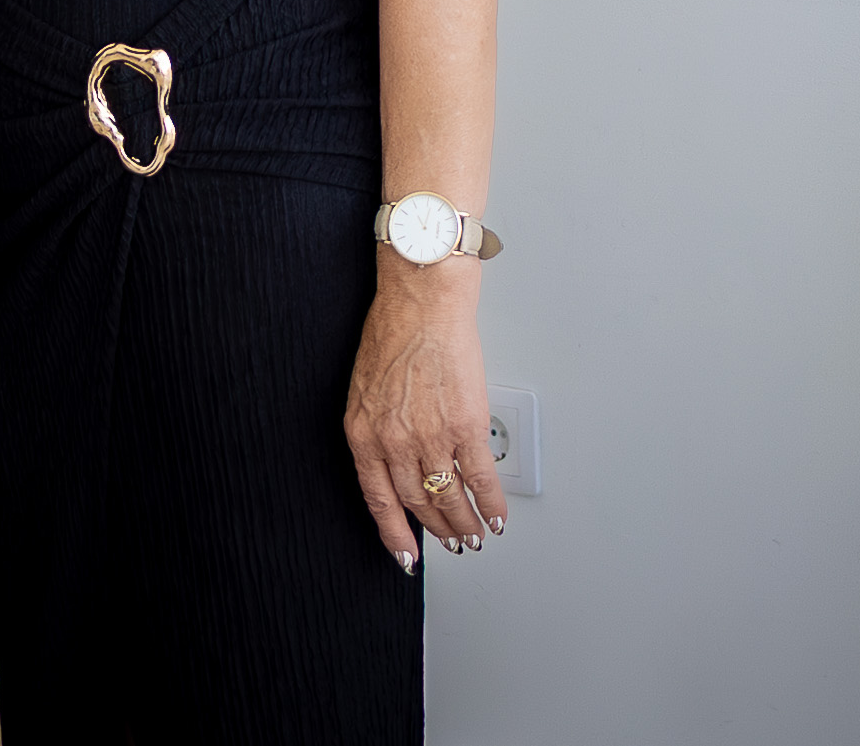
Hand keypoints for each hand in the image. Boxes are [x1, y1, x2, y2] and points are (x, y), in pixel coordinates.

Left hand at [344, 259, 500, 569]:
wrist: (421, 302)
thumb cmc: (392, 332)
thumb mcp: (365, 390)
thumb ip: (377, 429)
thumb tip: (394, 460)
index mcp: (363, 434)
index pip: (378, 501)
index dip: (394, 535)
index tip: (406, 557)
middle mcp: (394, 442)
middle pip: (417, 504)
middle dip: (437, 531)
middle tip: (452, 543)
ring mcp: (431, 437)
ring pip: (449, 499)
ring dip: (466, 524)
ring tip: (475, 536)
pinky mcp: (465, 426)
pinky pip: (481, 478)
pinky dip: (491, 504)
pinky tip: (496, 516)